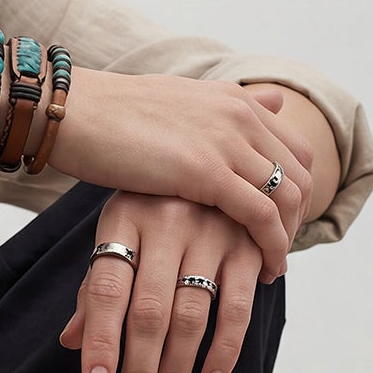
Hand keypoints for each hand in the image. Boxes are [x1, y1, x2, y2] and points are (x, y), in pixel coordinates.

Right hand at [50, 69, 314, 268]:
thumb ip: (217, 112)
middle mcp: (240, 116)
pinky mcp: (207, 171)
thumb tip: (264, 103)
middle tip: (278, 252)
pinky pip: (260, 214)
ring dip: (287, 238)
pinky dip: (271, 246)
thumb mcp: (173, 107)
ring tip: (272, 269)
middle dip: (297, 219)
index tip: (279, 224)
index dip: (295, 190)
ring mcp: (227, 141)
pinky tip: (262, 272)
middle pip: (300, 173)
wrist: (73, 112)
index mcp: (233, 100)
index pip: (293, 148)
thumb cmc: (108, 117)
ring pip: (287, 197)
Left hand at [58, 191, 279, 372]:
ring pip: (191, 317)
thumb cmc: (152, 208)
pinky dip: (224, 351)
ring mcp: (212, 231)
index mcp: (123, 217)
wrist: (220, 152)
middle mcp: (167, 221)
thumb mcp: (118, 232)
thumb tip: (70, 342)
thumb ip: (97, 286)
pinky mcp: (249, 243)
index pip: (105, 290)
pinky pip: (238, 307)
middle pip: (148, 313)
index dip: (100, 342)